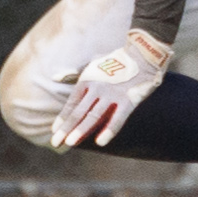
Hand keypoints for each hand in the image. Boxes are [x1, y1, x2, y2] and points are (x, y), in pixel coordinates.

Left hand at [51, 29, 171, 149]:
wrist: (143, 53)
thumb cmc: (116, 60)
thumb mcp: (92, 63)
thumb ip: (73, 73)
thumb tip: (55, 78)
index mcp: (87, 80)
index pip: (72, 103)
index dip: (62, 118)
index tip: (54, 131)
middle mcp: (97, 88)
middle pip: (78, 112)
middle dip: (66, 128)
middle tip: (55, 142)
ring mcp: (112, 94)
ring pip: (93, 116)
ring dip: (80, 130)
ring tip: (70, 143)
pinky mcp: (128, 100)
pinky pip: (117, 118)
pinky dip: (109, 130)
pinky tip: (100, 142)